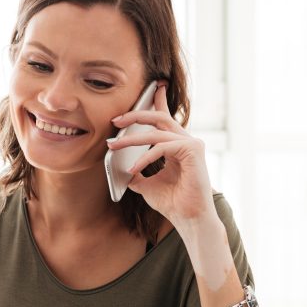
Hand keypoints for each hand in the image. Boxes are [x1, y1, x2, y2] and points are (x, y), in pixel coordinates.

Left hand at [107, 84, 216, 224]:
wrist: (189, 219)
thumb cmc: (172, 203)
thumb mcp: (146, 185)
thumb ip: (136, 173)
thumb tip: (119, 169)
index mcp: (176, 145)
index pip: (165, 118)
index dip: (158, 101)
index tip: (152, 87)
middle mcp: (186, 141)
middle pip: (159, 118)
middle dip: (135, 115)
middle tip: (115, 120)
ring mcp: (191, 144)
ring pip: (156, 132)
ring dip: (131, 139)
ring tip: (113, 146)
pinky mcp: (192, 150)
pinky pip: (162, 147)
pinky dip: (145, 157)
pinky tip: (134, 169)